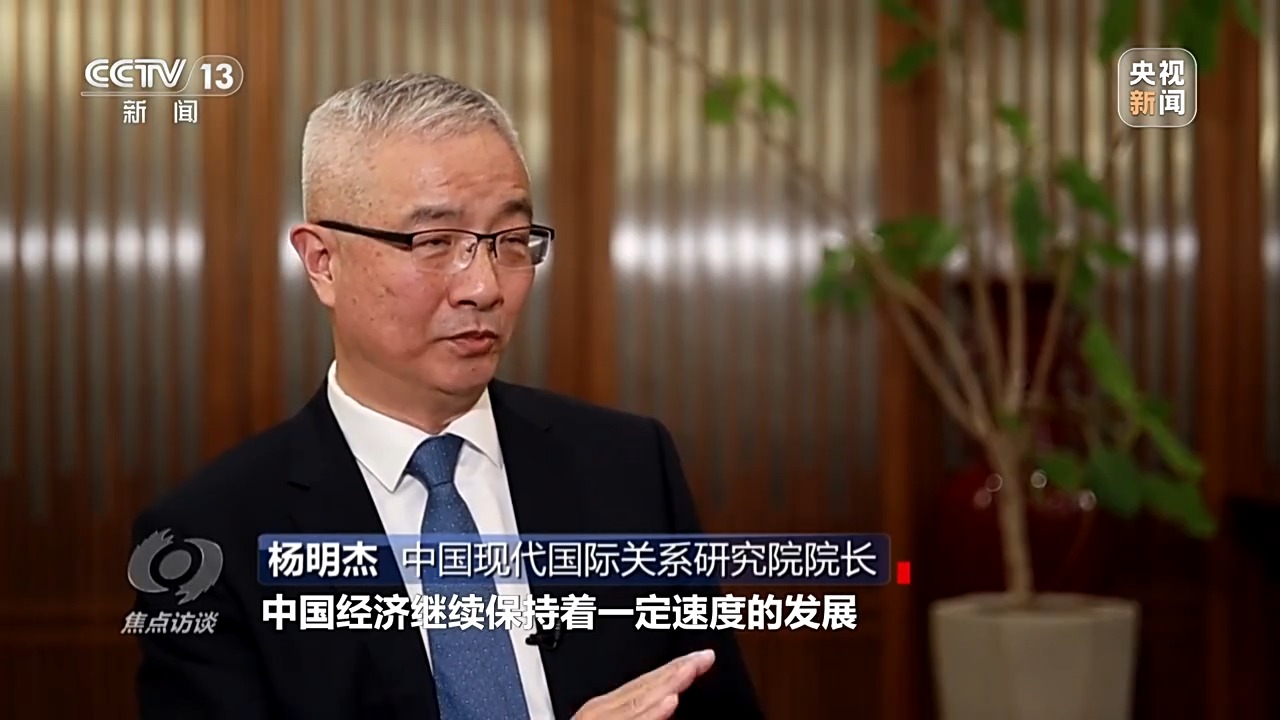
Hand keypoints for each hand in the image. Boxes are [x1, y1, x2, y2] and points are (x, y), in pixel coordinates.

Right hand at [572, 649, 715, 718]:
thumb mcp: (613, 717)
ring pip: (640, 702)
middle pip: (644, 686)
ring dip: (667, 685)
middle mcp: (600, 712)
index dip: (674, 667)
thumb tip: (668, 703)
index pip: (645, 682)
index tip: (701, 657)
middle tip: (703, 657)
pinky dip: (652, 716)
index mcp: (605, 707)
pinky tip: (671, 704)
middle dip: (676, 670)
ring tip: (689, 671)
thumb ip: (637, 712)